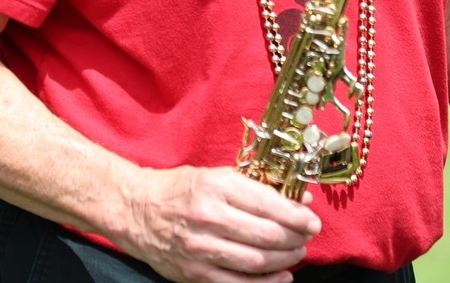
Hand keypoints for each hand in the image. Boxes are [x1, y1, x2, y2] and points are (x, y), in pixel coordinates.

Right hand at [113, 165, 320, 282]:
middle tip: (307, 237)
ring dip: (285, 261)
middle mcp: (209, 217)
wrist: (137, 211)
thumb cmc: (181, 189)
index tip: (312, 220)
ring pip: (256, 261)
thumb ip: (256, 187)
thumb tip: (298, 198)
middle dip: (295, 238)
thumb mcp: (216, 176)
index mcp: (216, 186)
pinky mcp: (195, 274)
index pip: (268, 203)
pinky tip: (281, 278)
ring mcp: (201, 248)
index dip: (296, 215)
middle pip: (266, 235)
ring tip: (296, 254)